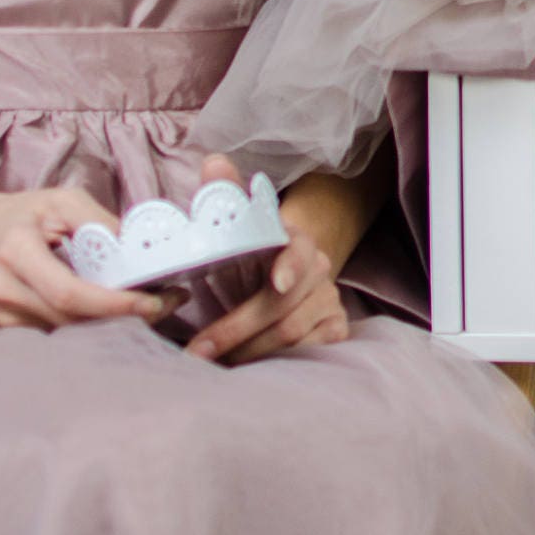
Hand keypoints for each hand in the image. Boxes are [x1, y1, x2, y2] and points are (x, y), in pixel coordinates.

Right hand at [0, 183, 172, 331]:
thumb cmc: (13, 215)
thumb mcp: (57, 201)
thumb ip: (98, 220)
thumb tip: (137, 250)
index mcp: (15, 253)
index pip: (69, 294)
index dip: (114, 304)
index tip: (153, 301)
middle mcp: (4, 292)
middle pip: (74, 321)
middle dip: (125, 316)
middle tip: (166, 303)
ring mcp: (2, 318)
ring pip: (69, 335)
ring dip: (112, 325)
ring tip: (146, 305)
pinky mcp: (7, 332)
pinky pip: (57, 337)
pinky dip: (89, 328)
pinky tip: (112, 314)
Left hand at [184, 155, 352, 365]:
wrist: (282, 274)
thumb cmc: (251, 252)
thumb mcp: (236, 226)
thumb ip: (224, 195)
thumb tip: (213, 162)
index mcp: (295, 240)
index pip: (297, 250)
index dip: (289, 265)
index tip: (276, 283)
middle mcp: (320, 270)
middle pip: (284, 307)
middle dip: (237, 331)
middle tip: (199, 351)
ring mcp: (330, 301)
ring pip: (294, 336)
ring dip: (251, 354)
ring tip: (214, 365)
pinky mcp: (335, 330)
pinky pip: (310, 354)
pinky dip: (277, 366)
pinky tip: (249, 372)